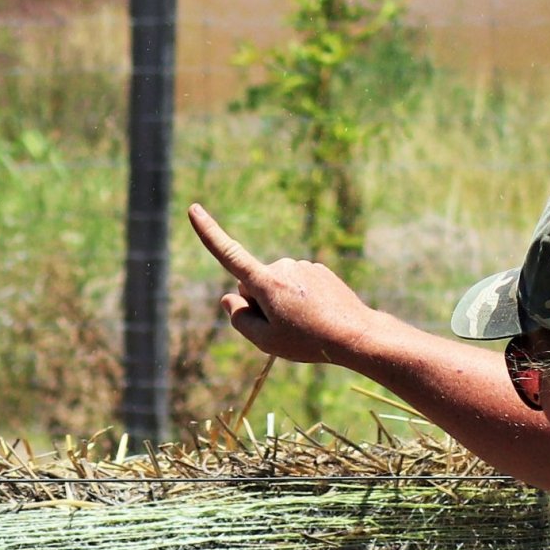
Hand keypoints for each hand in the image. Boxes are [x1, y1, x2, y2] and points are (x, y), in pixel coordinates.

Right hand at [188, 205, 376, 368]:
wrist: (356, 334)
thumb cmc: (307, 341)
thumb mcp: (265, 340)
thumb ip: (239, 318)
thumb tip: (230, 297)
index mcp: (265, 282)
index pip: (229, 254)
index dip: (208, 232)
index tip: (193, 209)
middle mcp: (282, 266)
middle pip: (253, 283)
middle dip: (259, 301)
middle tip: (283, 327)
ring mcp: (302, 266)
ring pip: (276, 284)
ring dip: (281, 302)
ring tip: (304, 324)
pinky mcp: (319, 270)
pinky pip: (296, 284)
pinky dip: (300, 299)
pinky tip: (316, 315)